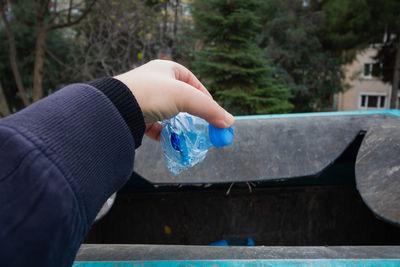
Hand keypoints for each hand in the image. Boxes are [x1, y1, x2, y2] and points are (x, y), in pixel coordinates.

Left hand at [114, 60, 233, 140]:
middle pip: (181, 99)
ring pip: (169, 114)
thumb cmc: (151, 93)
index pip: (192, 81)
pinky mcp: (137, 116)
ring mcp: (145, 99)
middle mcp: (155, 82)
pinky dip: (165, 134)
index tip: (213, 112)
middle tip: (204, 127)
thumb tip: (229, 122)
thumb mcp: (185, 98)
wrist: (115, 108)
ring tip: (189, 136)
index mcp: (166, 69)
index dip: (205, 97)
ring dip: (180, 125)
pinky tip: (172, 141)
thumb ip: (209, 109)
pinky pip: (156, 126)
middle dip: (193, 114)